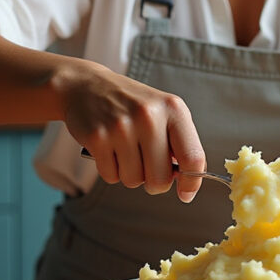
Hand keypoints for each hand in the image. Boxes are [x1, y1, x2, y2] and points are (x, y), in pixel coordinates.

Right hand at [53, 61, 205, 201]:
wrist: (86, 86)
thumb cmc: (131, 105)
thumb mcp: (162, 112)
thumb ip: (179, 143)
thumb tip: (188, 180)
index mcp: (173, 109)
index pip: (193, 157)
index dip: (191, 183)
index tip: (185, 194)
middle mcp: (149, 116)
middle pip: (161, 178)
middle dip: (154, 181)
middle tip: (146, 165)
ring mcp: (122, 127)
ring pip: (134, 180)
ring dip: (129, 174)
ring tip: (124, 150)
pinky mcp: (98, 137)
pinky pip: (111, 177)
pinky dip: (110, 170)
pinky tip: (108, 149)